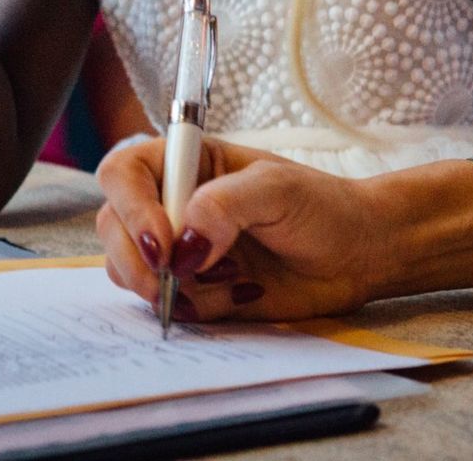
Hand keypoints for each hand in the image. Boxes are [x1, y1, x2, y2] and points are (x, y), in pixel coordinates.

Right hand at [96, 135, 386, 322]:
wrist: (359, 255)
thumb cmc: (323, 207)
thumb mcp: (277, 190)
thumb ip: (224, 204)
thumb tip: (184, 244)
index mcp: (186, 164)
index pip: (125, 174)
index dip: (132, 207)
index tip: (165, 241)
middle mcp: (173, 205)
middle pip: (113, 226)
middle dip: (136, 257)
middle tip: (172, 279)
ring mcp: (181, 251)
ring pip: (129, 270)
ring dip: (167, 286)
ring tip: (227, 279)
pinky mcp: (196, 291)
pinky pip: (169, 305)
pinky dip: (197, 308)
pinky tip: (240, 294)